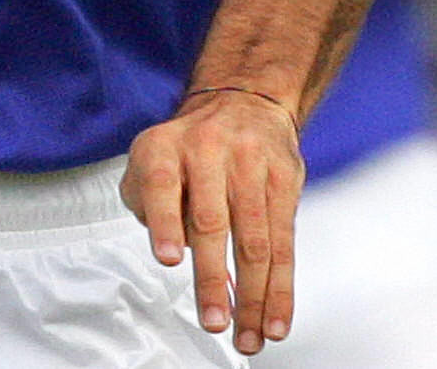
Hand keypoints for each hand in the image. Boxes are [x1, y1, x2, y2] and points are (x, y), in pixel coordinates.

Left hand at [121, 89, 303, 356]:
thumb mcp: (150, 158)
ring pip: (254, 241)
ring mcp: (251, 165)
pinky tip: (274, 320)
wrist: (242, 101)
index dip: (164, 223)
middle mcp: (207, 151)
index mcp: (164, 146)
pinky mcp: (286, 181)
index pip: (161, 185)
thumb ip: (150, 204)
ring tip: (246, 335)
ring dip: (252, 296)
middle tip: (212, 321)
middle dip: (211, 278)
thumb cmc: (187, 146)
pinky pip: (286, 244)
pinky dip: (280, 289)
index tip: (167, 260)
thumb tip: (175, 254)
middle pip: (211, 221)